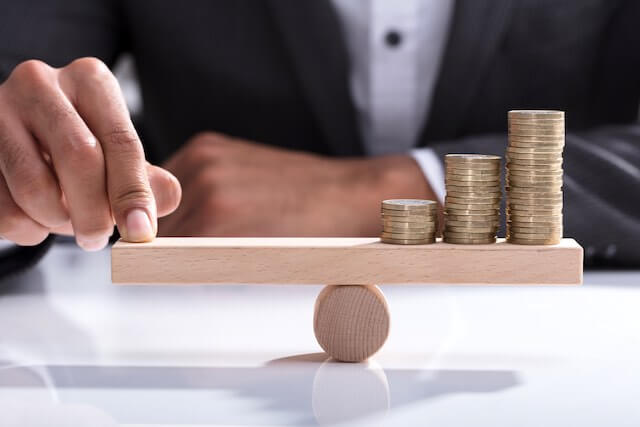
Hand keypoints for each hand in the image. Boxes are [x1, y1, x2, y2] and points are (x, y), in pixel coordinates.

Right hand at [0, 58, 180, 249]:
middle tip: (98, 238)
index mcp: (90, 81)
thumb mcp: (118, 157)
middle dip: (94, 212)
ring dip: (56, 220)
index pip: (121, 142)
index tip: (140, 231)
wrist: (21, 139)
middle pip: (79, 158)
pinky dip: (25, 227)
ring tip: (65, 221)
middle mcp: (42, 83)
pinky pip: (2, 204)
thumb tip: (168, 196)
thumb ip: (146, 179)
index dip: (133, 193)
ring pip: (34, 184)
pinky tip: (35, 217)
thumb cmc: (80, 148)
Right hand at [159, 132, 436, 236]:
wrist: (346, 196)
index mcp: (215, 220)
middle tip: (183, 250)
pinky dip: (185, 192)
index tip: (158, 266)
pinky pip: (177, 175)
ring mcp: (207, 158)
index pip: (158, 248)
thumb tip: (171, 262)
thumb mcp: (258, 262)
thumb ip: (207, 260)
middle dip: (163, 238)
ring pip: (162, 198)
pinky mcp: (209, 144)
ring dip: (171, 213)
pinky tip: (212, 202)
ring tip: (207, 224)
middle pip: (156, 222)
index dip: (159, 261)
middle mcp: (206, 183)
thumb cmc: (313, 236)